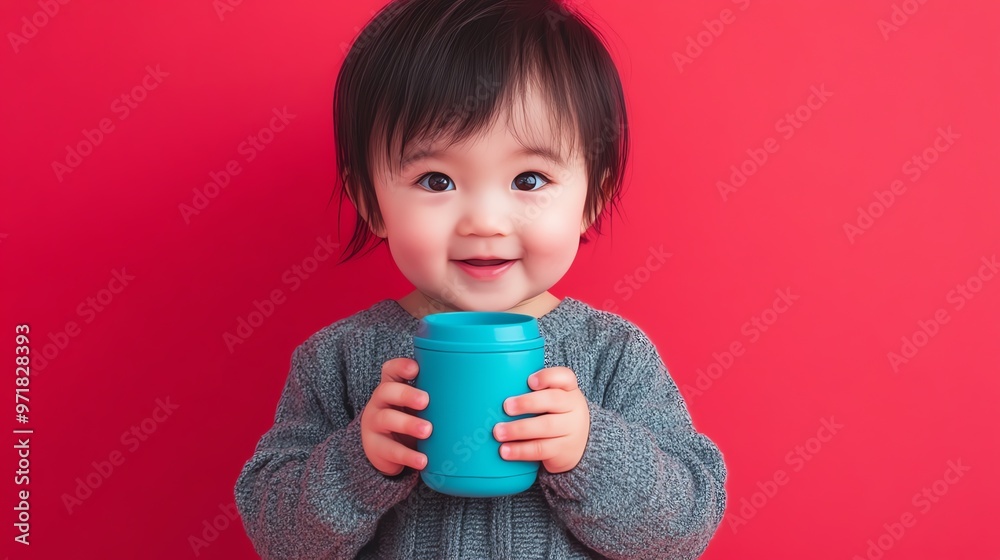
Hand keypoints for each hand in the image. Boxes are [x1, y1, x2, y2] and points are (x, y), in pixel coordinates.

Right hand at [360, 358, 432, 475]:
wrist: (387, 450)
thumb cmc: (409, 419)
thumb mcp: (418, 406)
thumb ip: (437, 397)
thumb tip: (482, 397)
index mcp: (392, 387)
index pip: (391, 370)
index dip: (400, 367)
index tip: (415, 369)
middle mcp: (380, 402)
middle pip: (387, 391)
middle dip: (406, 394)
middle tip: (425, 401)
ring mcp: (374, 424)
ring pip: (386, 419)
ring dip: (408, 424)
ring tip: (427, 431)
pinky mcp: (375, 447)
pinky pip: (390, 450)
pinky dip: (408, 456)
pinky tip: (422, 460)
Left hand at [492, 367, 589, 473]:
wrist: (577, 445)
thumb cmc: (555, 415)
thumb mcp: (553, 399)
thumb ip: (532, 392)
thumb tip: (491, 390)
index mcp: (568, 389)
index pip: (565, 377)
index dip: (548, 377)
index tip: (530, 381)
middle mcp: (573, 407)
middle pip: (553, 400)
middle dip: (527, 403)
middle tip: (506, 406)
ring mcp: (570, 429)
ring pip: (545, 427)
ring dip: (518, 429)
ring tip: (498, 432)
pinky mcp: (563, 451)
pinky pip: (541, 449)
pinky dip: (520, 450)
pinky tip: (505, 450)